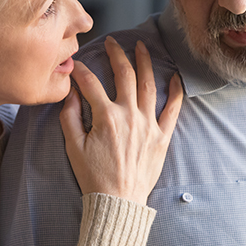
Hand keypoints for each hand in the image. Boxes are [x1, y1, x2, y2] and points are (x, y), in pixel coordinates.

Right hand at [60, 36, 183, 204]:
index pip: (91, 83)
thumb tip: (71, 92)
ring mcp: (148, 125)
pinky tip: (174, 77)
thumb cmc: (94, 177)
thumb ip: (70, 115)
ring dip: (145, 62)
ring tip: (142, 46)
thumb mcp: (73, 146)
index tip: (76, 65)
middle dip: (117, 54)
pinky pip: (173, 109)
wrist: (118, 202)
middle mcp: (129, 115)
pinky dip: (175, 91)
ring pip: (149, 84)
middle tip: (112, 42)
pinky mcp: (161, 136)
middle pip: (124, 75)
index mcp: (106, 117)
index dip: (81, 71)